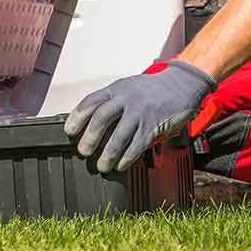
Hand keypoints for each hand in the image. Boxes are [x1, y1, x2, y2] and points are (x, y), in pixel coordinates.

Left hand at [64, 59, 215, 172]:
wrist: (181, 84)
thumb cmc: (151, 89)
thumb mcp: (128, 88)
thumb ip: (111, 102)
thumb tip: (90, 124)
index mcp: (117, 89)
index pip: (91, 101)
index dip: (77, 117)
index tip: (69, 131)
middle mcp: (127, 99)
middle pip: (102, 118)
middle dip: (90, 137)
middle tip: (83, 152)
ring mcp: (141, 111)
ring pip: (120, 135)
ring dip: (108, 153)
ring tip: (101, 166)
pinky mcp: (154, 124)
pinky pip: (138, 144)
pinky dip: (127, 157)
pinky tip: (120, 165)